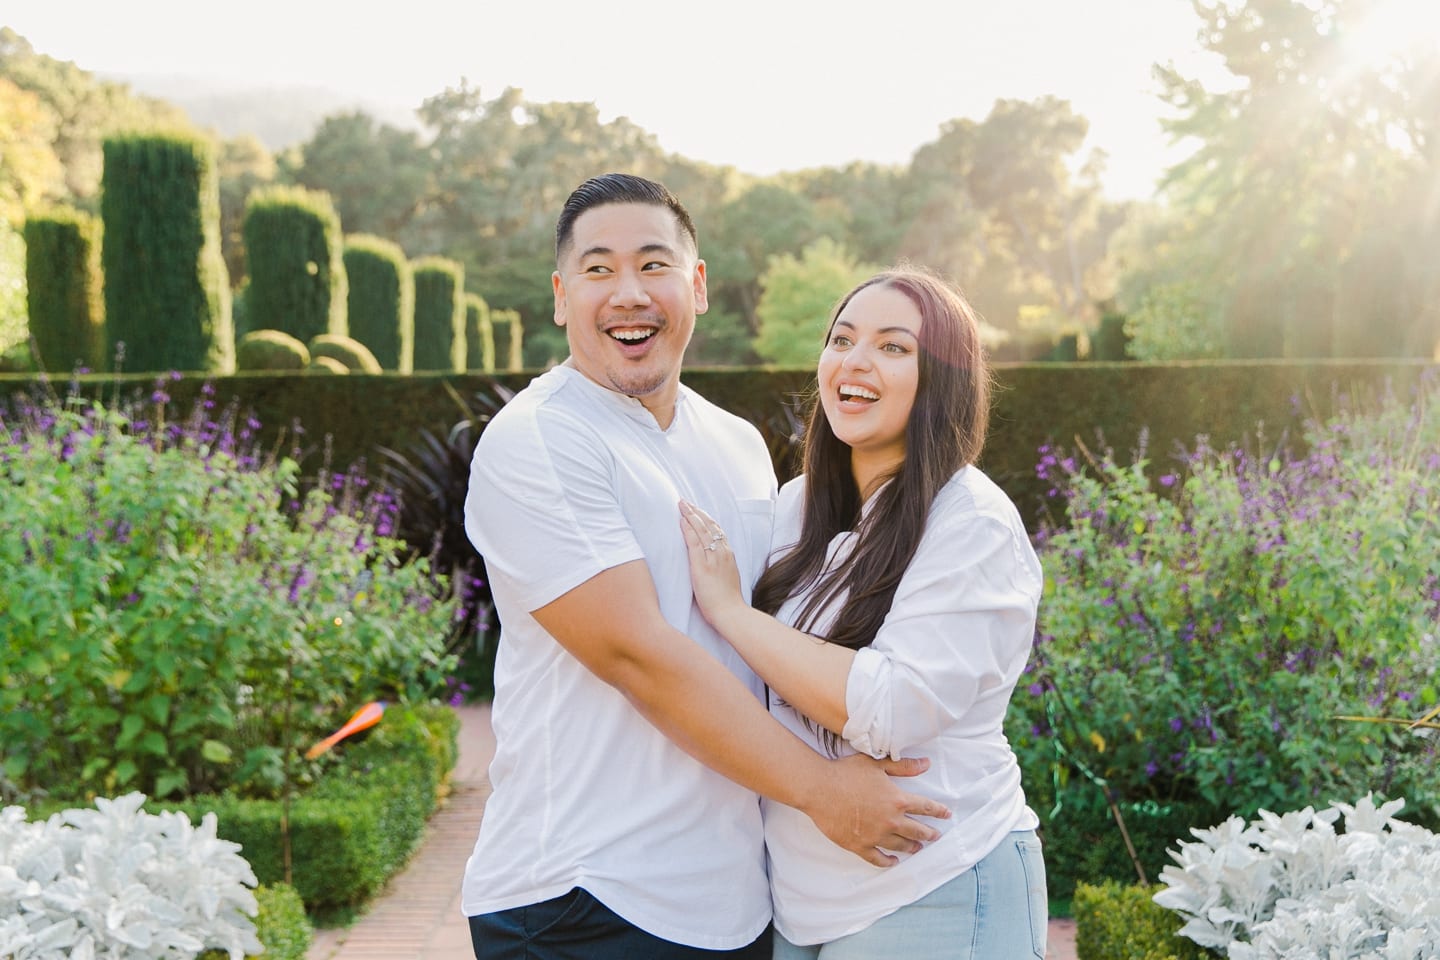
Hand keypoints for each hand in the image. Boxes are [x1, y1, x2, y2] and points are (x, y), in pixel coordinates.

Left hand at [678, 500, 745, 628]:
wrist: (731, 613)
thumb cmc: (728, 601)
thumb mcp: (727, 578)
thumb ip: (721, 568)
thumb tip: (712, 564)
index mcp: (728, 555)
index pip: (716, 531)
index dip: (706, 519)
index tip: (696, 510)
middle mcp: (722, 553)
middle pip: (709, 526)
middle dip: (697, 512)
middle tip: (685, 501)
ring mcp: (713, 558)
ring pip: (702, 530)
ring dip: (691, 515)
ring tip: (681, 505)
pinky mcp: (702, 566)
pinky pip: (694, 542)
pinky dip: (688, 529)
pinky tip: (682, 521)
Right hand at [805, 754, 950, 867]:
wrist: (819, 788)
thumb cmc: (847, 772)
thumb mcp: (877, 764)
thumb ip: (904, 766)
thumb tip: (926, 764)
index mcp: (897, 800)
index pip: (925, 807)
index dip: (938, 811)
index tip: (946, 815)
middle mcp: (890, 820)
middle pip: (917, 831)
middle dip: (929, 834)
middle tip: (935, 836)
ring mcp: (875, 835)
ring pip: (900, 845)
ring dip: (911, 847)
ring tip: (917, 849)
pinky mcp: (859, 845)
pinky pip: (877, 858)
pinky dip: (887, 861)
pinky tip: (892, 862)